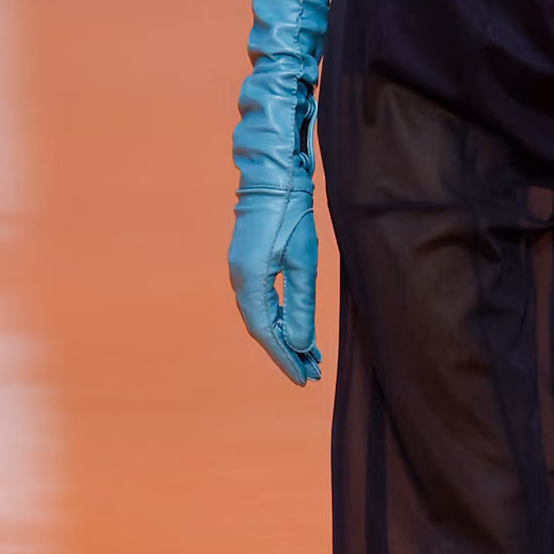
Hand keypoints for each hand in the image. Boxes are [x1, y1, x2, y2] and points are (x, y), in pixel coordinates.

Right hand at [228, 190, 320, 383]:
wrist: (273, 174)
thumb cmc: (291, 213)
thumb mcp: (304, 261)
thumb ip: (301, 305)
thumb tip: (301, 344)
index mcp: (250, 281)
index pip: (266, 332)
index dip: (285, 358)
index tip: (305, 379)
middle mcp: (240, 279)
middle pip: (262, 328)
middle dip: (287, 352)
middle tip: (312, 373)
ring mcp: (241, 270)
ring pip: (261, 316)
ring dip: (283, 336)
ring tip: (309, 356)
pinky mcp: (248, 262)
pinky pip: (260, 300)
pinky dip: (278, 318)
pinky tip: (294, 326)